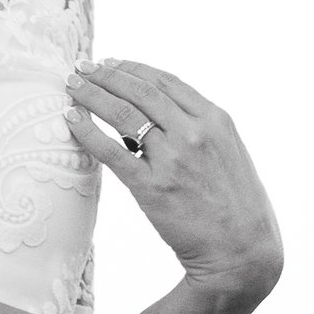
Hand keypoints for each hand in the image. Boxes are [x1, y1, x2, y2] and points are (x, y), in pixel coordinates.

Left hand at [66, 59, 283, 309]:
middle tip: (83, 67)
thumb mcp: (229, 152)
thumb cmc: (236, 205)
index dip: (133, 68)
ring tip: (72, 86)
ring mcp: (173, 159)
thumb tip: (161, 117)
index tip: (111, 63)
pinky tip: (72, 119)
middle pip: (141, 91)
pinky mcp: (152, 187)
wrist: (242, 250)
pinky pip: (111, 151)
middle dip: (106, 74)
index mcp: (216, 119)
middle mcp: (194, 133)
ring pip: (123, 113)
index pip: (166, 82)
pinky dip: (88, 131)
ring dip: (92, 94)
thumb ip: (200, 130)